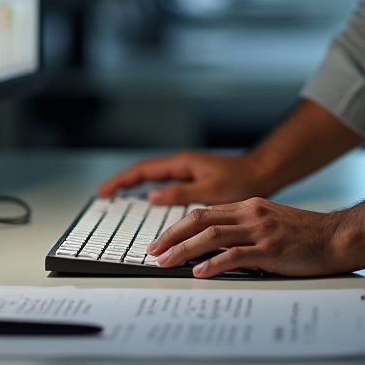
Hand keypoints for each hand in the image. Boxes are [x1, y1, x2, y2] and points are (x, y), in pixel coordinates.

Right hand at [96, 151, 267, 204]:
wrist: (261, 174)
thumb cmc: (241, 181)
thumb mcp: (210, 192)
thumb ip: (181, 194)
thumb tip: (152, 197)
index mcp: (182, 164)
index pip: (144, 170)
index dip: (122, 181)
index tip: (104, 191)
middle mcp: (182, 165)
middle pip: (144, 172)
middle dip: (122, 181)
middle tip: (103, 194)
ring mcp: (186, 171)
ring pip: (153, 177)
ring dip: (135, 185)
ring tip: (117, 196)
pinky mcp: (193, 179)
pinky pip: (164, 183)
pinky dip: (150, 189)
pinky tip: (147, 200)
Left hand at [147, 198, 343, 277]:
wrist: (336, 237)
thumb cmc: (305, 235)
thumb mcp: (270, 222)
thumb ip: (245, 228)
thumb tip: (215, 247)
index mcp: (248, 206)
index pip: (204, 212)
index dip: (178, 226)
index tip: (162, 240)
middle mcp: (250, 213)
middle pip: (200, 219)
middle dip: (173, 236)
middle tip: (154, 251)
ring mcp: (260, 230)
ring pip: (212, 236)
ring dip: (185, 250)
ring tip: (167, 262)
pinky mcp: (270, 250)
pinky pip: (235, 255)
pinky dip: (214, 264)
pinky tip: (200, 272)